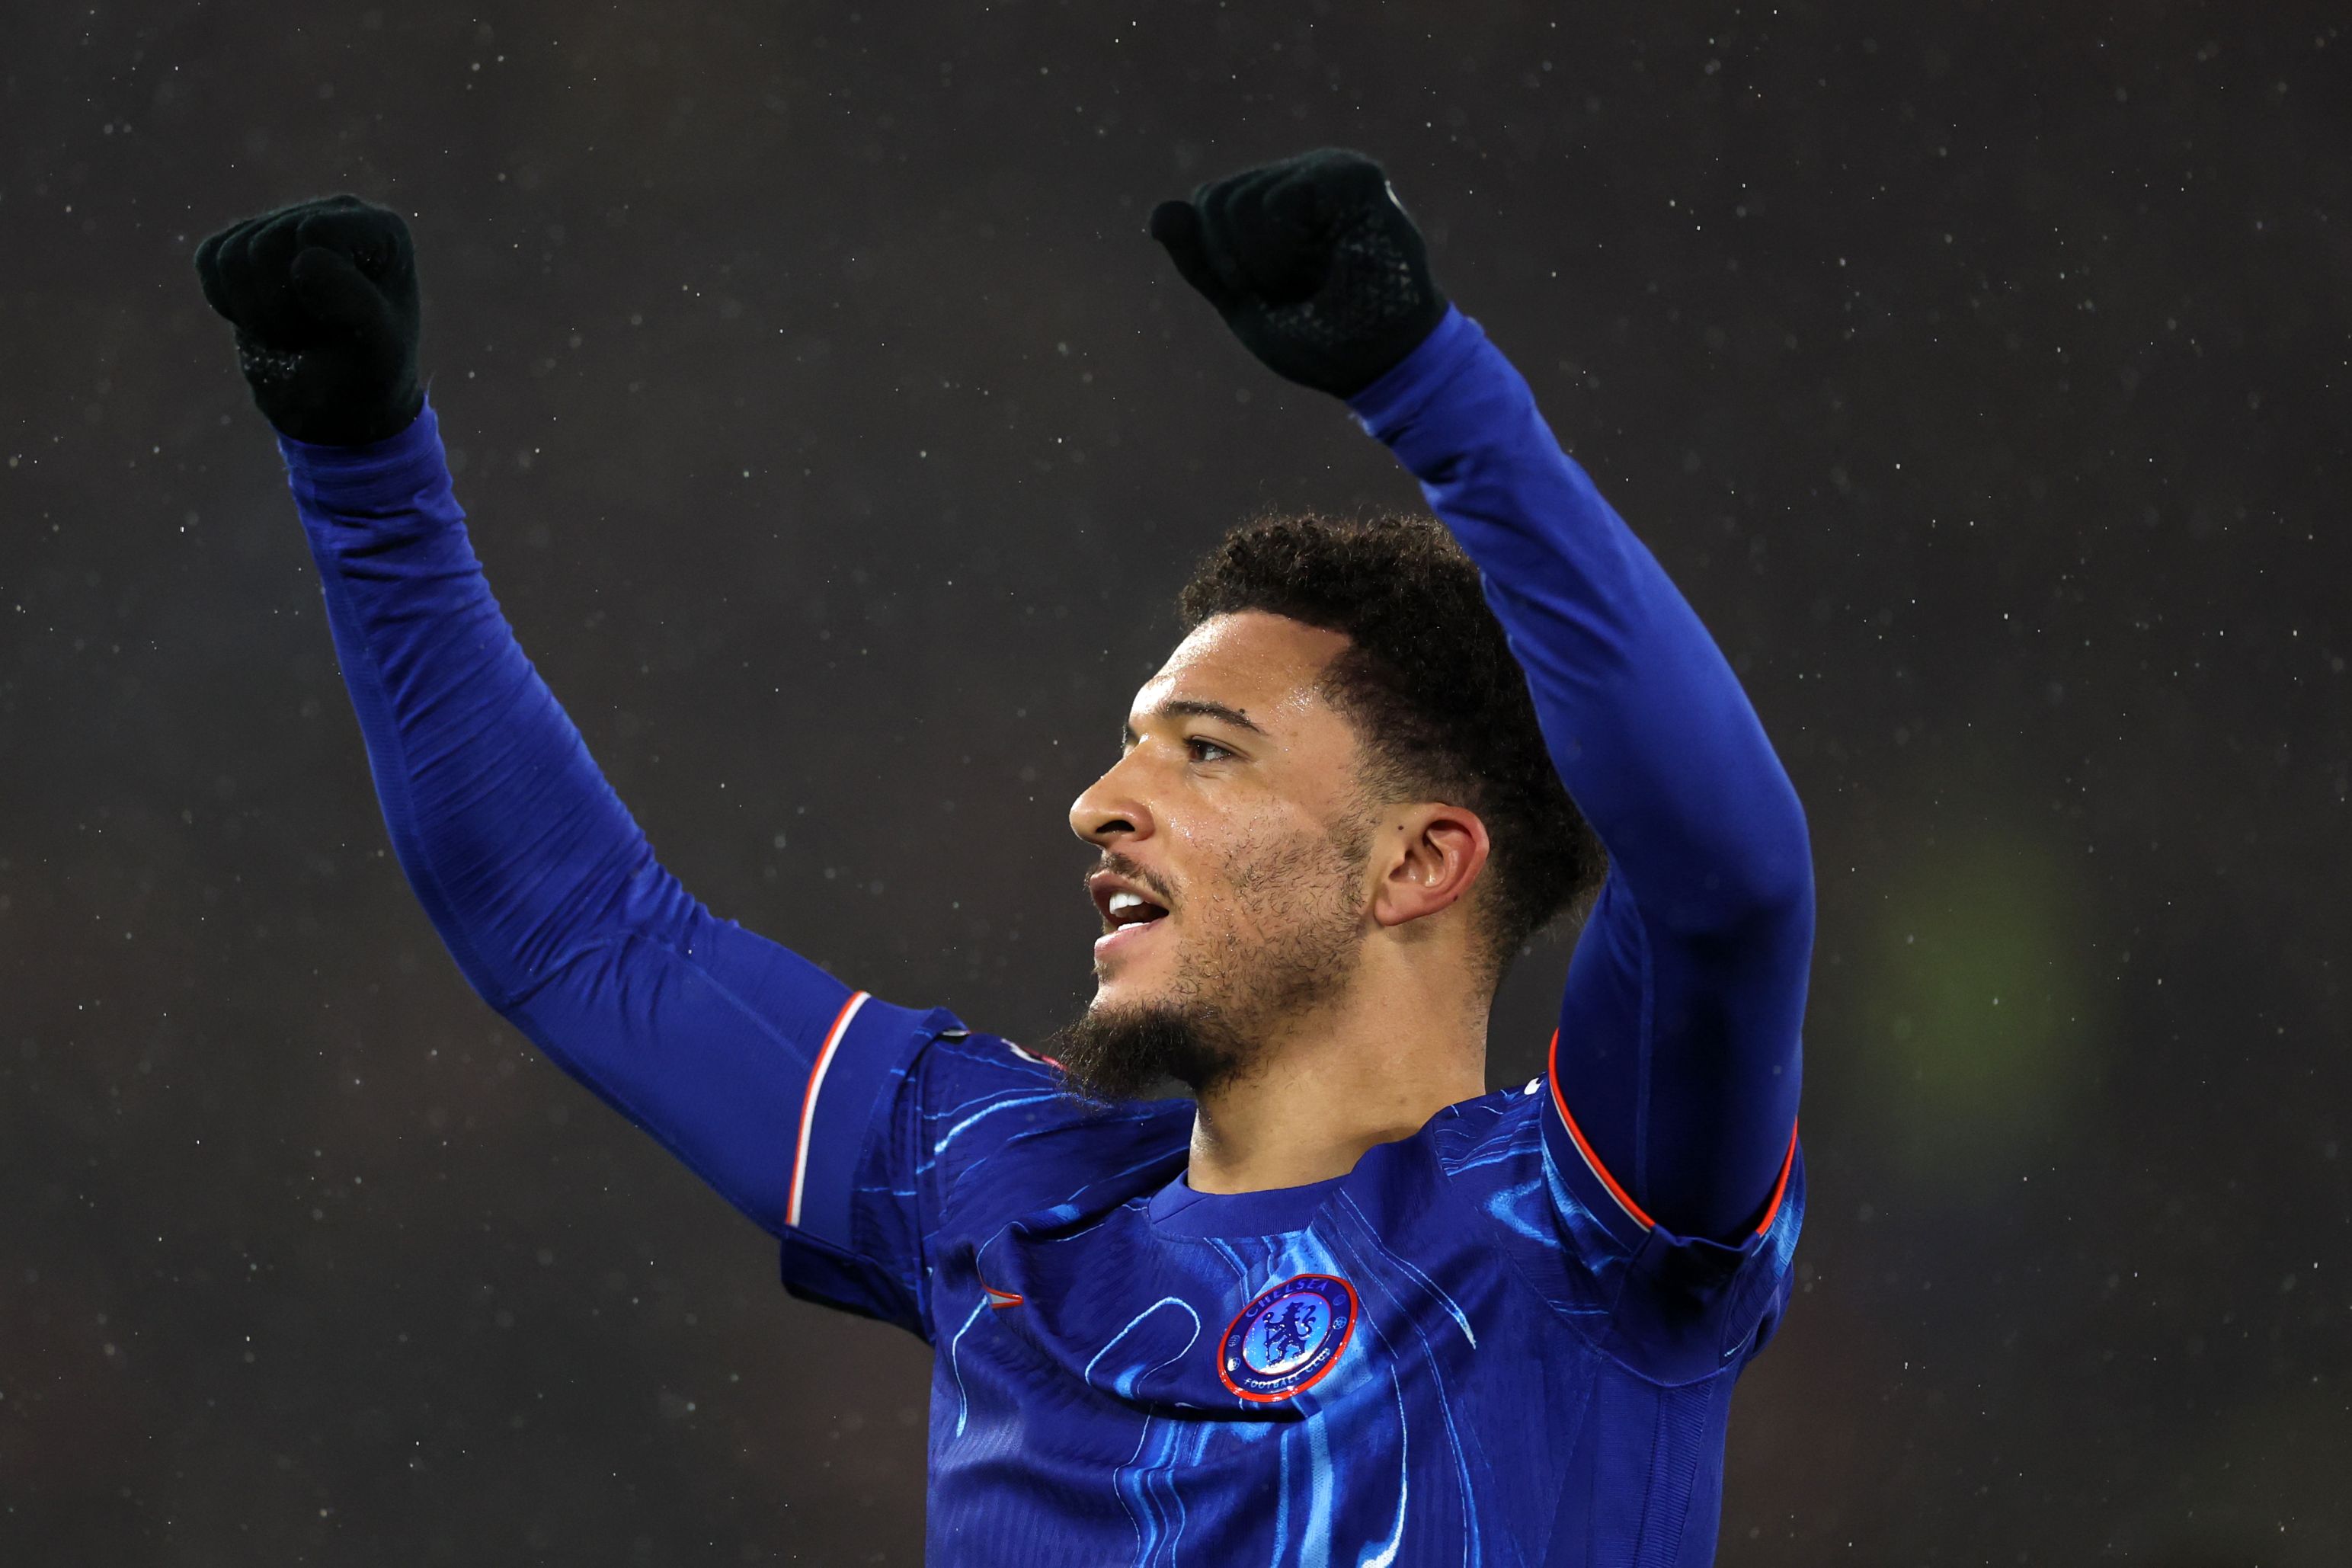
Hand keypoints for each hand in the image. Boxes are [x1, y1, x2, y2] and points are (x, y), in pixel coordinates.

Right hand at [193, 195, 423, 445]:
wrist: (338, 404)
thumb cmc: (368, 376)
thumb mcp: (378, 351)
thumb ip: (356, 306)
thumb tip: (305, 262)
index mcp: (381, 230)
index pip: (313, 234)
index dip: (309, 288)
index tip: (338, 324)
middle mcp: (335, 213)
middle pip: (266, 244)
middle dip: (279, 308)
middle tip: (312, 337)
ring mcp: (287, 223)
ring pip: (231, 254)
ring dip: (254, 312)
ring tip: (294, 331)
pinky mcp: (245, 242)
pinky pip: (209, 259)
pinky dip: (227, 303)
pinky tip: (264, 318)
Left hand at [1148, 148, 1447, 398]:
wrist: (1383, 366)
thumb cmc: (1321, 338)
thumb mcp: (1244, 303)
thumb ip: (1202, 261)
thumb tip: (1158, 212)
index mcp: (1276, 197)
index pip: (1208, 203)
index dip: (1224, 263)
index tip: (1273, 293)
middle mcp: (1302, 173)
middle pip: (1218, 201)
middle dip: (1243, 265)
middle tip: (1300, 288)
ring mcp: (1330, 168)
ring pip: (1243, 203)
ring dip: (1272, 265)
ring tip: (1321, 279)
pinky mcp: (1355, 176)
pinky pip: (1280, 205)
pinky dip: (1291, 253)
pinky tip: (1331, 265)